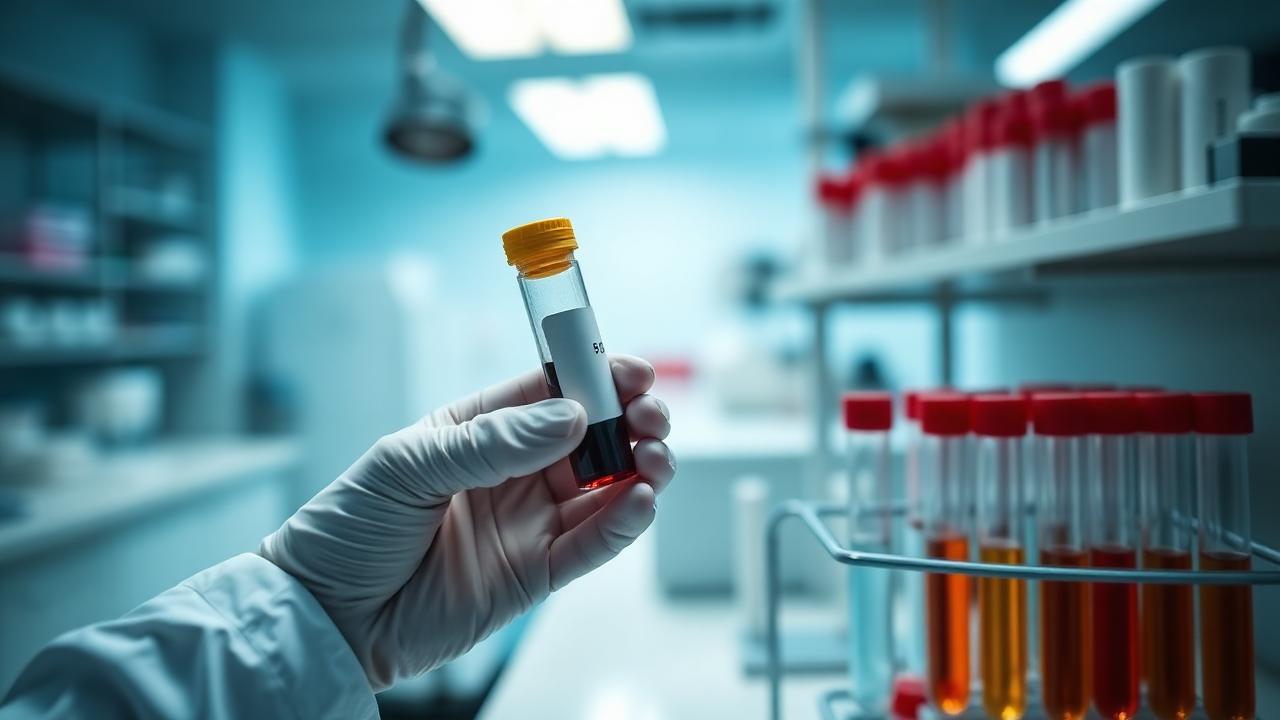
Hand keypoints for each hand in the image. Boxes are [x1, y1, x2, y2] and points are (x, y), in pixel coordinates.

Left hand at [259, 355, 673, 689]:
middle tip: (650, 418)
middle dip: (629, 422)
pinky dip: (622, 523)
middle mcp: (510, 473)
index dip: (596, 378)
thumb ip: (492, 443)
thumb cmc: (349, 529)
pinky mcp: (535, 574)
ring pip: (604, 489)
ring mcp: (526, 524)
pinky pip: (591, 545)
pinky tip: (639, 501)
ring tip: (655, 459)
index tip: (633, 371)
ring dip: (640, 469)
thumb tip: (570, 418)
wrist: (325, 617)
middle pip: (590, 438)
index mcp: (476, 430)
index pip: (549, 393)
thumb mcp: (408, 466)